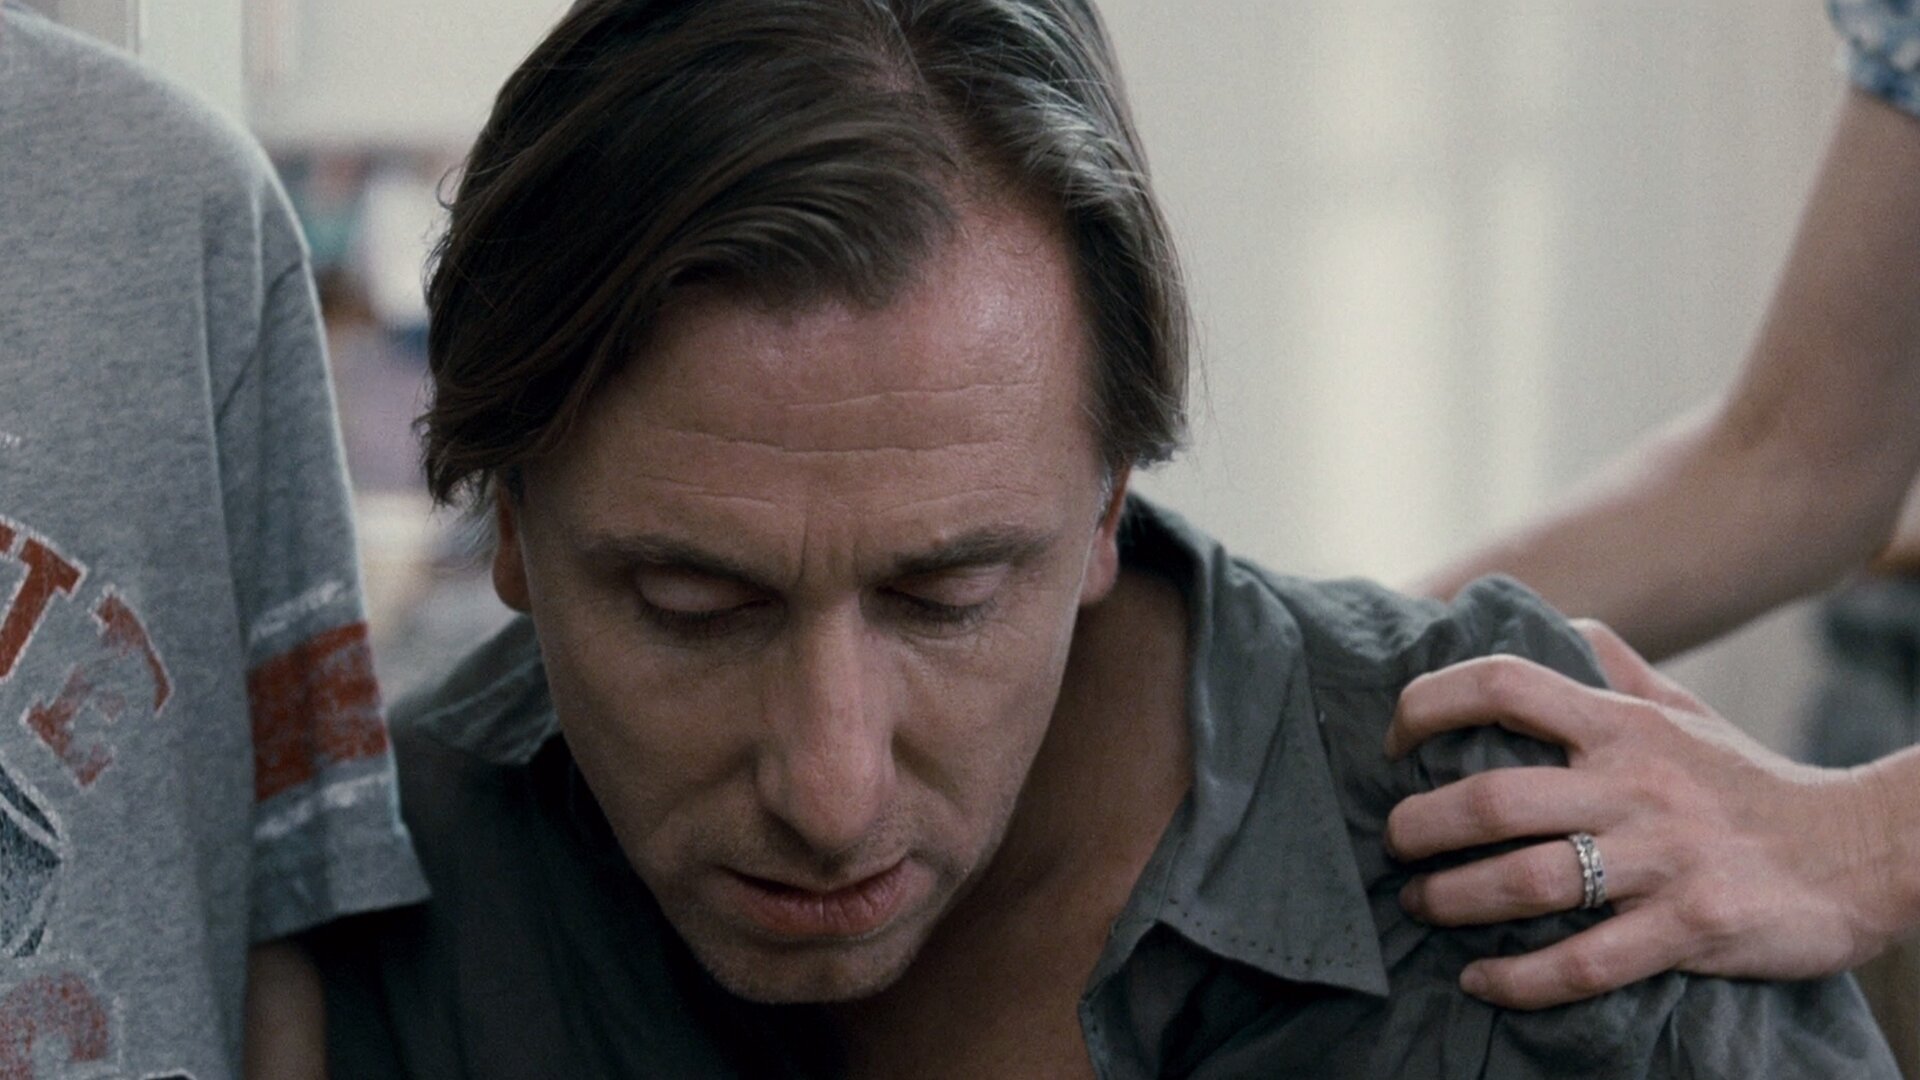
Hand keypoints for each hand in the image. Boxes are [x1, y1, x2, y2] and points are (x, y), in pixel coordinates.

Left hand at [1383, 620, 1901, 1009]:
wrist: (1863, 852)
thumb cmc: (1750, 783)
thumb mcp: (1684, 710)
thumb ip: (1614, 666)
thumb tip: (1552, 623)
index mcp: (1623, 725)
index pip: (1504, 685)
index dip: (1429, 703)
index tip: (1394, 741)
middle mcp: (1634, 785)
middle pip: (1492, 798)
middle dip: (1420, 826)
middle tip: (1394, 843)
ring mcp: (1662, 860)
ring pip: (1526, 882)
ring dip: (1452, 900)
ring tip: (1420, 905)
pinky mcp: (1690, 928)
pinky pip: (1584, 961)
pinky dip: (1519, 978)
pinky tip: (1482, 980)